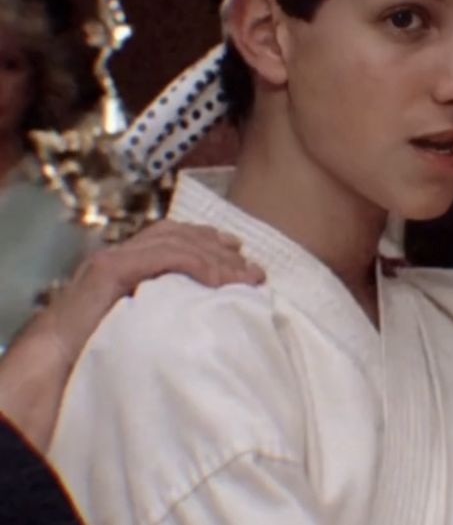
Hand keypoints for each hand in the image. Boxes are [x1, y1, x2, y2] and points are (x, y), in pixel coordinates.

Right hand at [0, 221, 264, 450]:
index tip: (238, 253)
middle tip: (253, 268)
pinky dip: (195, 262)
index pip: (173, 238)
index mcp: (126, 264)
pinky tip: (218, 277)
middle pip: (179, 235)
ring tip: (243, 277)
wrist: (50, 366)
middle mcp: (120, 254)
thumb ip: (161, 310)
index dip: (207, 241)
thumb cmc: (92, 354)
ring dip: (215, 257)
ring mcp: (114, 258)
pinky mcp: (110, 270)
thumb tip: (202, 316)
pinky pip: (162, 257)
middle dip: (220, 248)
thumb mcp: (136, 325)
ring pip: (175, 242)